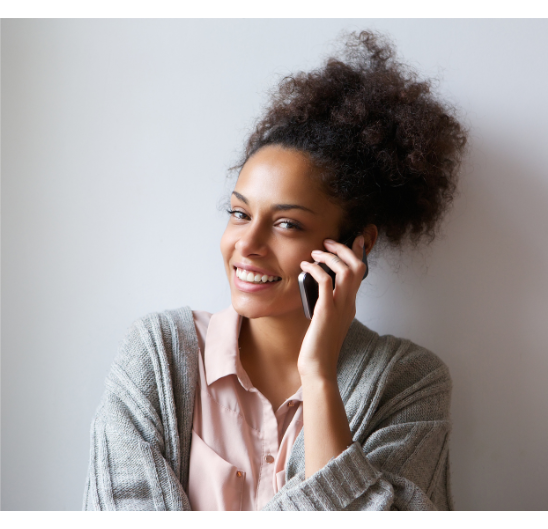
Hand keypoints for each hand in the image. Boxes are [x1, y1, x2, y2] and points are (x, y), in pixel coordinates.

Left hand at [297, 235, 366, 380]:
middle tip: (330, 242)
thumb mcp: (326, 319)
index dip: (359, 254)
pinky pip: (326, 282)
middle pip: (358, 267)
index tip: (355, 239)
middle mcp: (349, 304)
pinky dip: (316, 269)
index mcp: (350, 305)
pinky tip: (306, 266)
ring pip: (346, 271)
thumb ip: (326, 303)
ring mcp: (339, 307)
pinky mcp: (326, 311)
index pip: (361, 274)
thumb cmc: (318, 345)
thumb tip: (316, 287)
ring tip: (316, 252)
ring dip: (331, 257)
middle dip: (345, 249)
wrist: (318, 366)